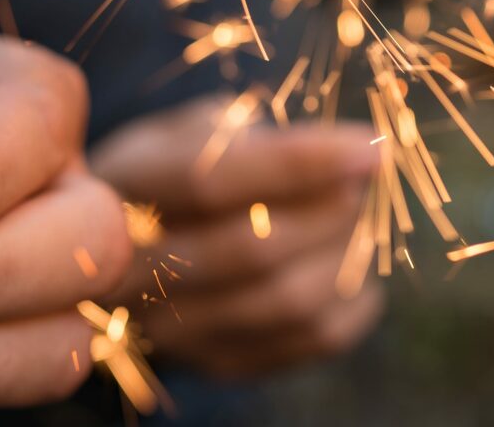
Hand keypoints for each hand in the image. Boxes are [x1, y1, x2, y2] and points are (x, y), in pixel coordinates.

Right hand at [91, 102, 382, 376]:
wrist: (122, 258)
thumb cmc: (174, 173)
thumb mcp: (186, 130)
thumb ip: (243, 132)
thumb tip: (331, 151)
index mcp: (124, 192)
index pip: (213, 181)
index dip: (300, 163)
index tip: (370, 147)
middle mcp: (134, 274)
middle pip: (255, 250)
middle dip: (332, 210)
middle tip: (364, 180)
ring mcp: (174, 331)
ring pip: (289, 302)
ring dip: (346, 253)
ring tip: (357, 218)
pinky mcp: (219, 363)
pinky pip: (311, 340)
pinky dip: (353, 300)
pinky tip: (351, 267)